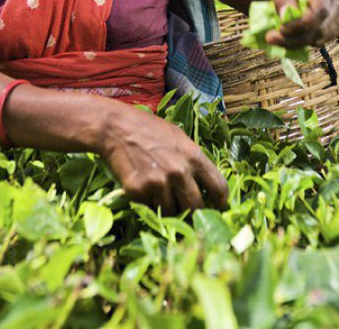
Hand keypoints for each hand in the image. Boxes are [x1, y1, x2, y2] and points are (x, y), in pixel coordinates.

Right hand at [100, 107, 227, 214]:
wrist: (117, 127)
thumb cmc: (150, 129)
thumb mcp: (179, 138)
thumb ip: (193, 159)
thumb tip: (205, 182)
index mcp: (194, 157)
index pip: (218, 187)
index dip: (222, 201)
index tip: (220, 207)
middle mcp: (179, 172)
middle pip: (196, 207)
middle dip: (194, 212)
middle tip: (188, 212)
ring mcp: (159, 183)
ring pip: (172, 212)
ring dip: (169, 209)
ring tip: (161, 195)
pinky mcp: (139, 192)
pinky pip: (150, 208)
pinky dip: (149, 205)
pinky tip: (144, 190)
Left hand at [266, 0, 338, 48]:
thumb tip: (285, 18)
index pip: (319, 9)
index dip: (301, 23)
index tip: (281, 28)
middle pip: (320, 27)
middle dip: (294, 37)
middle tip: (270, 38)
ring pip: (321, 36)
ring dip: (298, 42)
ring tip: (277, 39)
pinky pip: (323, 39)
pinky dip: (305, 42)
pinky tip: (291, 38)